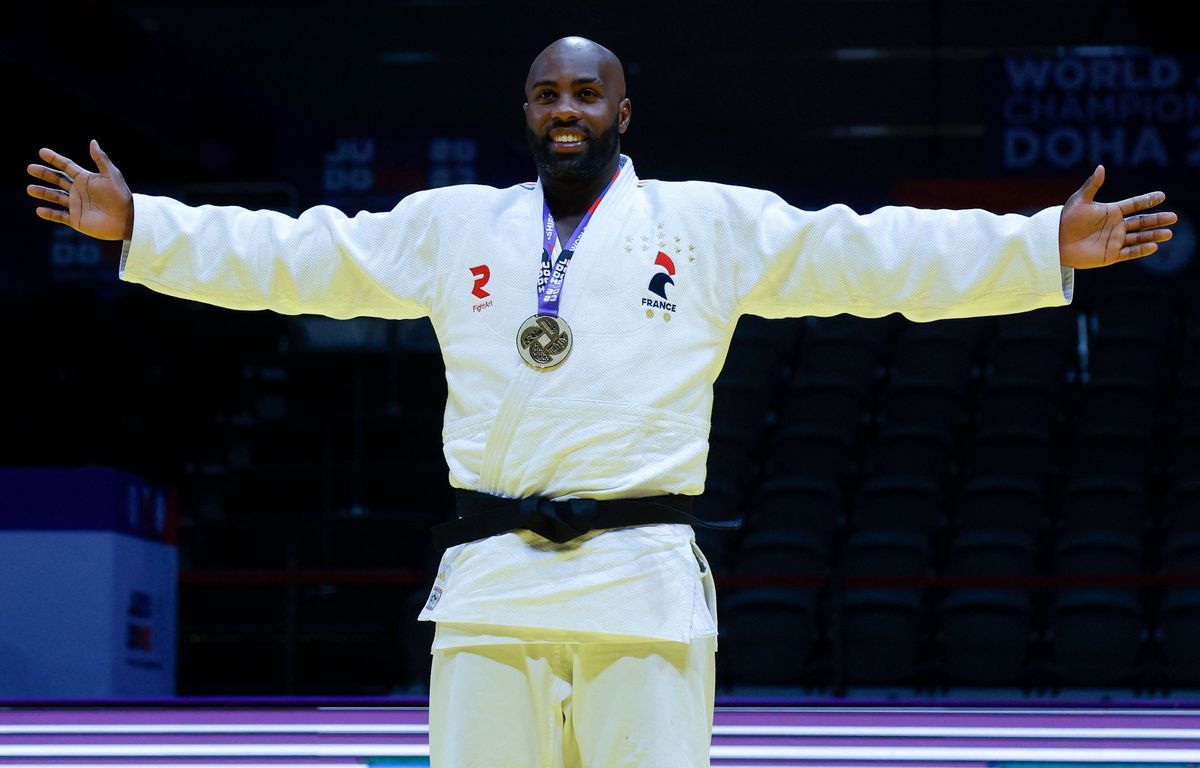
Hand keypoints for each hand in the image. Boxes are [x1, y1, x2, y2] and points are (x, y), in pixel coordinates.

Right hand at [26, 140, 133, 240]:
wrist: (126, 220)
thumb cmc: (121, 196)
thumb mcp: (111, 175)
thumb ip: (101, 159)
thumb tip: (92, 141)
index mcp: (86, 179)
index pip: (66, 166)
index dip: (55, 159)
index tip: (42, 151)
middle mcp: (79, 191)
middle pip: (57, 179)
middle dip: (44, 173)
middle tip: (30, 168)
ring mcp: (76, 205)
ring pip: (55, 197)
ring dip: (42, 192)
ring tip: (29, 189)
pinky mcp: (76, 219)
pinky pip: (59, 216)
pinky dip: (49, 214)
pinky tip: (39, 210)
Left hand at [1059, 165, 1175, 268]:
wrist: (1054, 241)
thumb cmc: (1065, 219)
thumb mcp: (1079, 201)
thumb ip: (1092, 185)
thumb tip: (1100, 167)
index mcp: (1111, 211)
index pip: (1134, 204)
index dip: (1147, 200)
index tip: (1162, 196)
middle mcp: (1115, 226)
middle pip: (1141, 222)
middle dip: (1157, 219)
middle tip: (1173, 217)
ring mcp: (1114, 240)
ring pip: (1139, 237)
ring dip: (1153, 235)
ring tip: (1168, 233)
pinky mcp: (1110, 255)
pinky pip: (1129, 252)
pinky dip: (1141, 250)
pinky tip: (1153, 246)